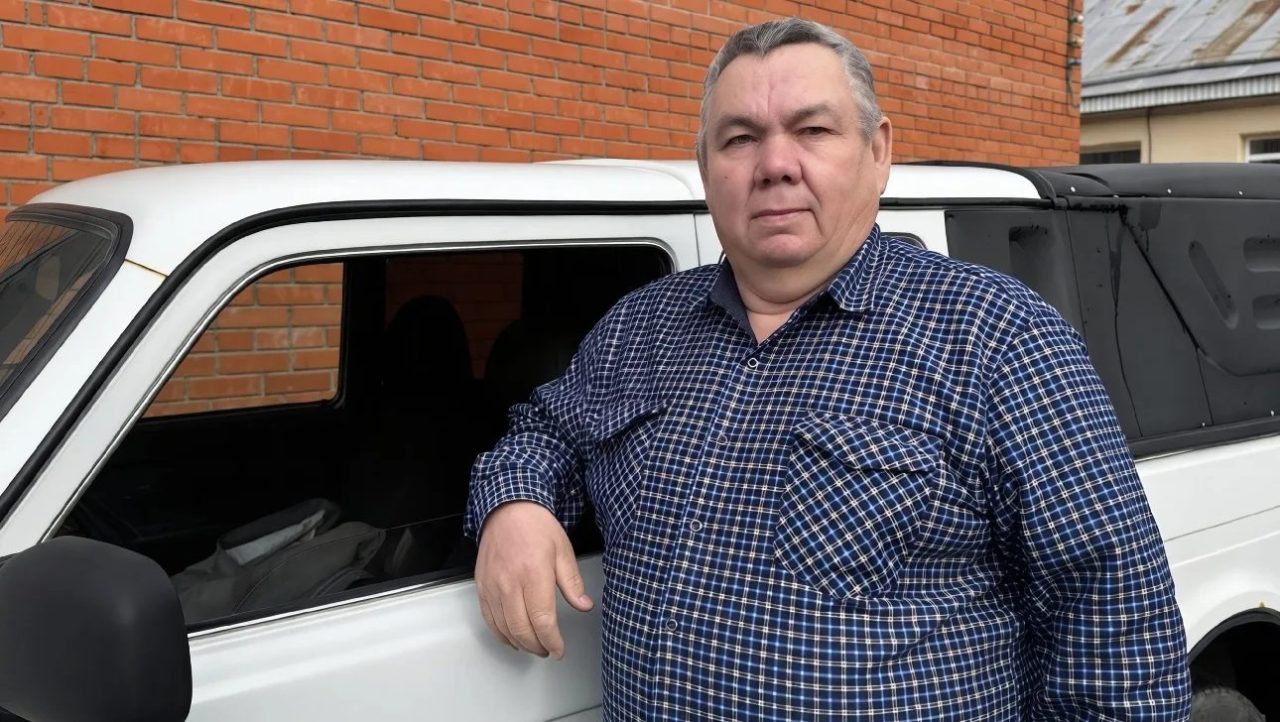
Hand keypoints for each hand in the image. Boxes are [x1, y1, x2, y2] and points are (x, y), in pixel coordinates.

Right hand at [474, 501, 594, 657]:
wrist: (507, 509)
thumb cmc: (536, 526)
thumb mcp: (563, 550)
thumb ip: (572, 582)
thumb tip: (584, 605)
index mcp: (533, 573)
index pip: (542, 620)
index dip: (552, 641)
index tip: (559, 649)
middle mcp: (510, 583)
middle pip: (521, 629)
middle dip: (537, 646)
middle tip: (548, 650)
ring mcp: (492, 586)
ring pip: (504, 628)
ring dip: (520, 643)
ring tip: (534, 645)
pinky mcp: (481, 586)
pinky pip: (489, 619)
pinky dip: (501, 634)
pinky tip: (512, 638)